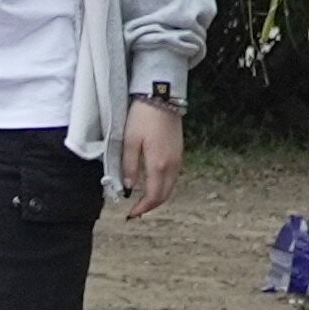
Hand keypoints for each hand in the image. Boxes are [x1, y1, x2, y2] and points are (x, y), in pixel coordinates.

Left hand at [119, 92, 184, 212]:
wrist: (162, 96)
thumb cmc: (143, 116)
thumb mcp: (129, 141)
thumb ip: (129, 167)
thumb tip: (129, 188)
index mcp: (159, 164)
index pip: (154, 196)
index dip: (143, 208)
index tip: (131, 214)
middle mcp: (173, 164)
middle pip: (165, 195)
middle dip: (151, 205)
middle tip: (136, 210)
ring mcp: (178, 158)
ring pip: (170, 186)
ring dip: (158, 196)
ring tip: (143, 200)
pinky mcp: (179, 151)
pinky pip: (173, 176)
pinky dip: (163, 185)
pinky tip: (153, 183)